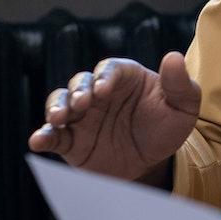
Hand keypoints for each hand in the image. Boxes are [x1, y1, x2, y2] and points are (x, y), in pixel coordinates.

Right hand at [27, 52, 200, 182]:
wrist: (156, 162)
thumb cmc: (168, 126)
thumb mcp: (183, 107)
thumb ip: (179, 84)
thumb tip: (174, 57)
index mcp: (124, 77)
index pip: (109, 69)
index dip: (104, 76)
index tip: (103, 89)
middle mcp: (98, 92)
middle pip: (80, 82)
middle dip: (78, 91)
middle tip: (82, 103)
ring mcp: (82, 116)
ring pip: (61, 103)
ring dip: (56, 107)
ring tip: (58, 118)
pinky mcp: (71, 140)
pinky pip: (54, 135)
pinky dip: (43, 136)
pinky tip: (37, 141)